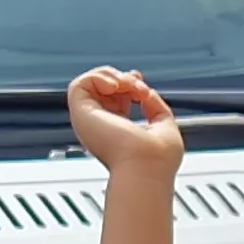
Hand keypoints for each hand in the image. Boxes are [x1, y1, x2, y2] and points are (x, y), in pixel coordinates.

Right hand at [67, 67, 183, 181]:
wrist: (146, 167)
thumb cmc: (157, 159)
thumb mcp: (163, 124)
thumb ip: (154, 105)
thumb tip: (144, 91)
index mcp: (119, 130)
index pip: (115, 99)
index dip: (126, 83)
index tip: (141, 85)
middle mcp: (102, 126)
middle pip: (103, 88)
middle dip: (122, 78)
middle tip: (138, 88)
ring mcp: (90, 121)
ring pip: (90, 83)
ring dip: (112, 76)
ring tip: (127, 85)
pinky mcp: (81, 114)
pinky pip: (79, 84)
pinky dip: (99, 77)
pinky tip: (115, 86)